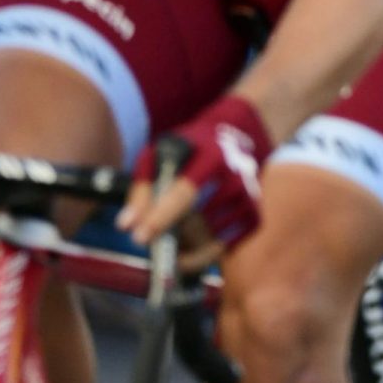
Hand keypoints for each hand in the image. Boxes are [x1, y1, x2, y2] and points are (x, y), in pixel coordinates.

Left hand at [119, 95, 273, 260]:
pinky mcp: (256, 213)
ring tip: (175, 233)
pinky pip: (225, 246)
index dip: (161, 216)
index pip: (183, 192)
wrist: (239, 133)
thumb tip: (126, 226)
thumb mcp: (161, 153)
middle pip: (201, 223)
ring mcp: (250, 196)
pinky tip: (195, 236)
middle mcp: (237, 176)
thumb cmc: (191, 146)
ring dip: (189, 245)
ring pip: (212, 239)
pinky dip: (206, 249)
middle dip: (174, 240)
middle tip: (155, 244)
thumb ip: (143, 187)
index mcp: (211, 157)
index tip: (139, 238)